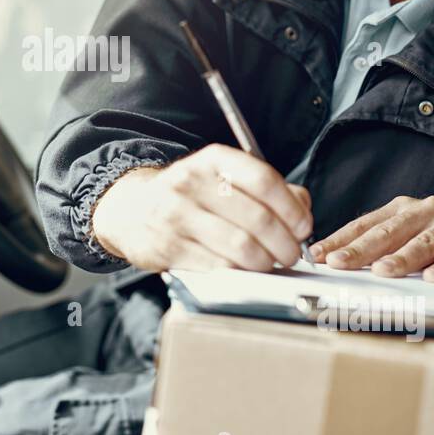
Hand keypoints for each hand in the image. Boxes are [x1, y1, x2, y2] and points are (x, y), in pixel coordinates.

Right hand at [90, 144, 312, 272]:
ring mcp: (175, 215)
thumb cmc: (190, 196)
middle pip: (256, 219)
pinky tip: (244, 272)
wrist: (130, 209)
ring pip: (239, 247)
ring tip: (270, 265)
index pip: (263, 180)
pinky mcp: (166, 247)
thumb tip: (302, 208)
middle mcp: (191, 183)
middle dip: (284, 244)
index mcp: (212, 160)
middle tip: (291, 255)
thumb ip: (267, 188)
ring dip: (265, 263)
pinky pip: (216, 267)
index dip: (291, 209)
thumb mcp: (223, 178)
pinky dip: (238, 274)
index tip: (303, 227)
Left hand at [308, 195, 433, 285]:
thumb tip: (333, 260)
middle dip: (360, 249)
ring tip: (382, 271)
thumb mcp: (408, 238)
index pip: (366, 225)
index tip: (318, 255)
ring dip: (401, 259)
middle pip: (389, 232)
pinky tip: (433, 278)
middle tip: (339, 263)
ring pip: (422, 244)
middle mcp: (426, 212)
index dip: (341, 240)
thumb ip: (377, 246)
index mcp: (404, 209)